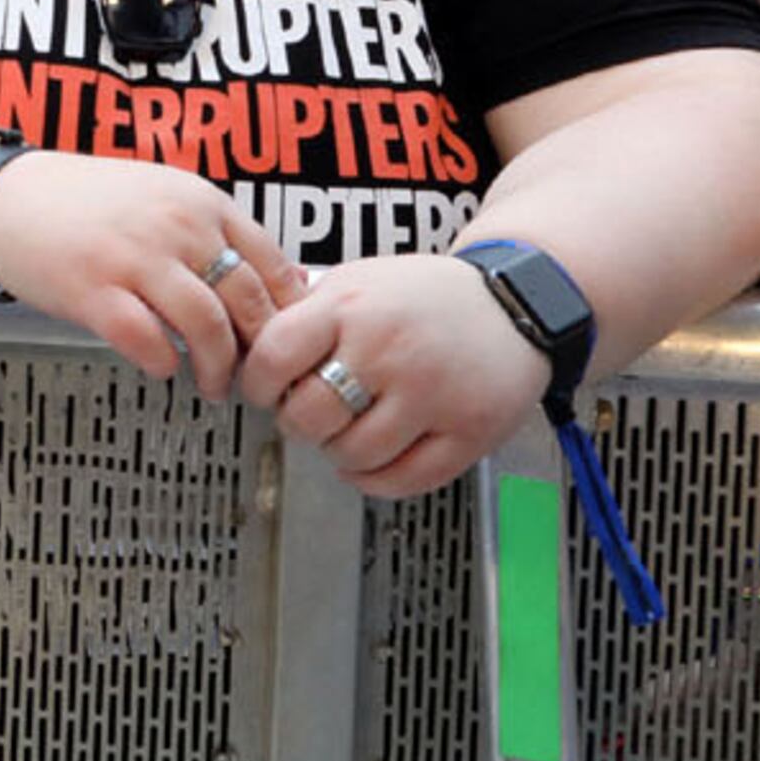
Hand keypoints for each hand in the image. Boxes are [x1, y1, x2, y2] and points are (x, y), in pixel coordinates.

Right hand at [0, 149, 302, 396]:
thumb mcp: (160, 194)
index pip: (272, 265)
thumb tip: (264, 288)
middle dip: (257, 352)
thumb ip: (209, 231)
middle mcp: (175, 225)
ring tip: (211, 386)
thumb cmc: (81, 203)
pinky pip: (148, 342)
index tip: (283, 344)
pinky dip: (164, 364)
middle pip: (247, 302)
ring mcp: (133, 257)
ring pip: (206, 328)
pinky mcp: (92, 290)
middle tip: (253, 377)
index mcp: (200, 201)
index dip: (285, 315)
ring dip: (216, 369)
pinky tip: (161, 368)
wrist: (3, 195)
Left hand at [241, 252, 548, 498]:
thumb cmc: (425, 295)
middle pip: (309, 416)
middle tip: (306, 415)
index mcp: (351, 307)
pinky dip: (374, 480)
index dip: (257, 384)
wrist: (515, 302)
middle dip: (297, 423)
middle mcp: (389, 350)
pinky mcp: (468, 432)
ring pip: (354, 454)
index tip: (264, 390)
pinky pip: (404, 480)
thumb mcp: (356, 280)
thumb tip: (244, 345)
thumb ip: (303, 312)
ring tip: (344, 433)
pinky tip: (369, 462)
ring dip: (337, 453)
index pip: (272, 358)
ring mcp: (432, 394)